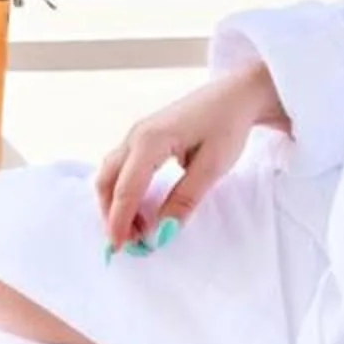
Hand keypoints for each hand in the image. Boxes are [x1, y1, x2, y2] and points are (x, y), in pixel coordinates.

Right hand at [93, 59, 285, 249]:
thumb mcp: (211, 167)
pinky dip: (123, 191)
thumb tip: (161, 232)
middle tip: (128, 242)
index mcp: (150, 141)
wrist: (237, 95)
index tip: (120, 248)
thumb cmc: (227, 126)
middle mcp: (135, 135)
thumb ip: (184, 200)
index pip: (126, 188)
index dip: (120, 221)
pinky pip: (122, 167)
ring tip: (137, 228)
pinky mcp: (144, 136)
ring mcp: (137, 134)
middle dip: (111, 213)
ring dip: (116, 203)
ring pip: (111, 173)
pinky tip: (141, 206)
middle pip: (107, 180)